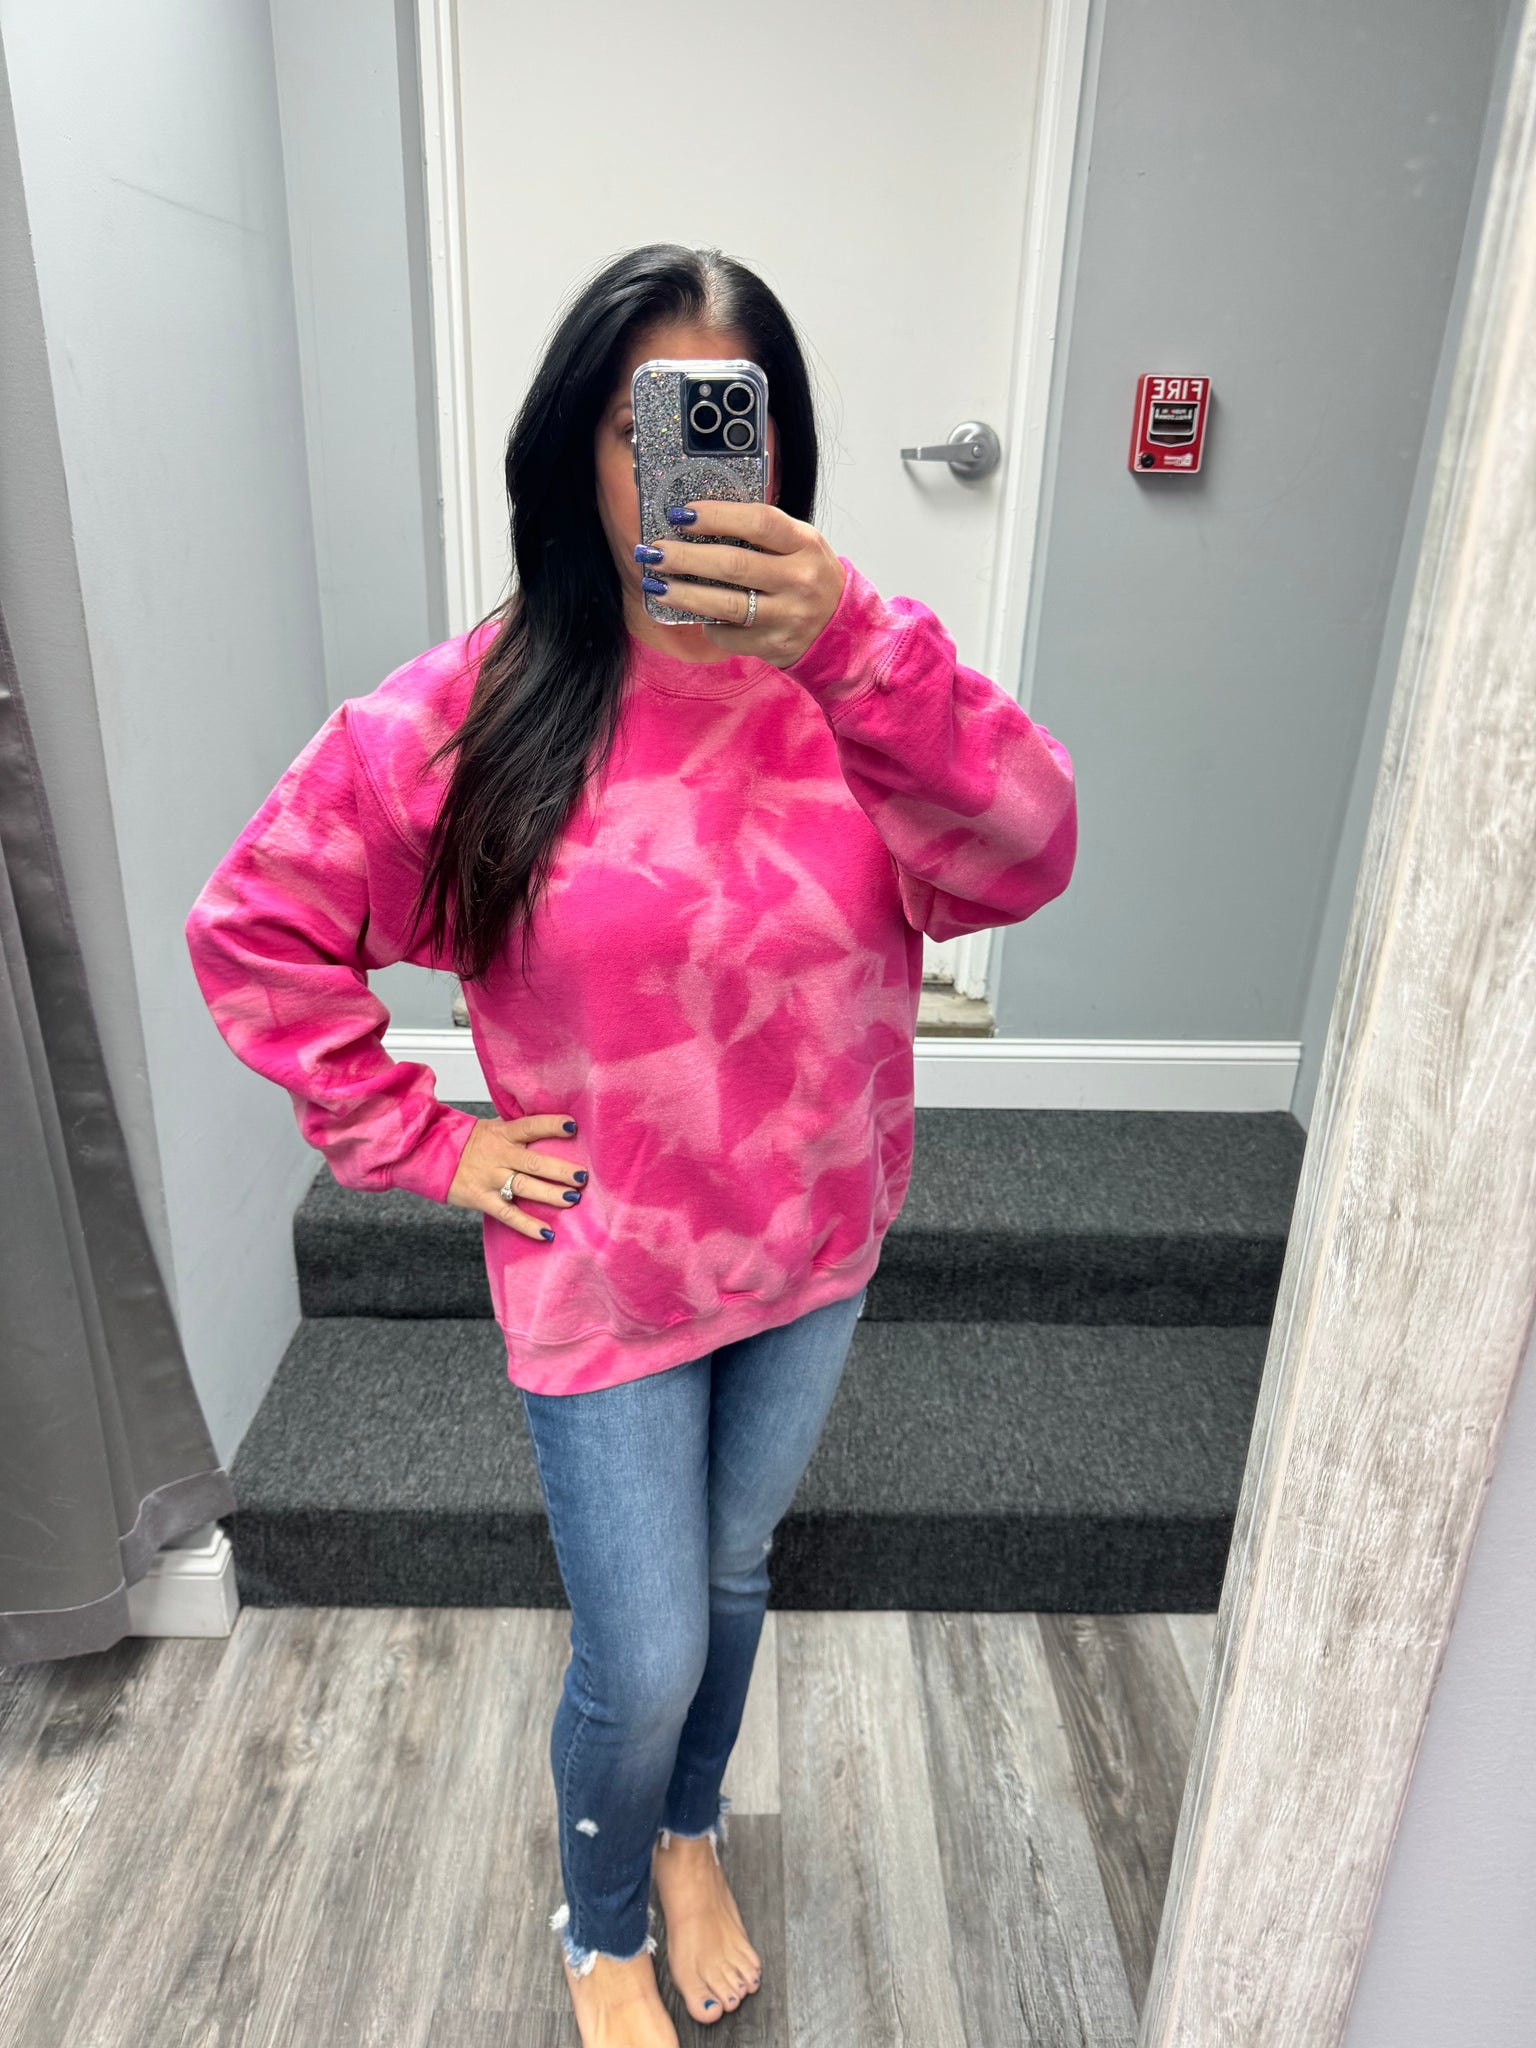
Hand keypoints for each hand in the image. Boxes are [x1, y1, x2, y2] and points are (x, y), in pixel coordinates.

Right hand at [447, 1113, 587, 1239]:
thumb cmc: (470, 1142)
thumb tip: (556, 1130)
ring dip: (550, 1194)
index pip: (530, 1126)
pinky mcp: (482, 1199)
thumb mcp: (493, 1128)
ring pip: (524, 1187)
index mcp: (503, 1133)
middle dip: (559, 1170)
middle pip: (533, 1162)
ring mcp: (490, 1178)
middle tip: (582, 1176)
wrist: (431, 1154)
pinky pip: (508, 1214)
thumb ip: (519, 1131)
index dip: (551, 1125)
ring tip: (573, 1198)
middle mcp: (499, 1155)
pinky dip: (527, 1225)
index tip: (573, 1127)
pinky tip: (547, 1233)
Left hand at [636, 500, 845, 664]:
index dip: (716, 516)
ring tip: (656, 584)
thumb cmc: (807, 575)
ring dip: (684, 594)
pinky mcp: (775, 644)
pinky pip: (730, 634)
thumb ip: (760, 532)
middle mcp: (800, 579)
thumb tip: (696, 520)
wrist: (839, 628)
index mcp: (805, 543)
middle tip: (654, 551)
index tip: (681, 515)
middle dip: (686, 557)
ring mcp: (789, 615)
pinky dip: (709, 624)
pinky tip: (696, 615)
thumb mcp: (798, 544)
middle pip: (733, 565)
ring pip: (726, 604)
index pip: (758, 522)